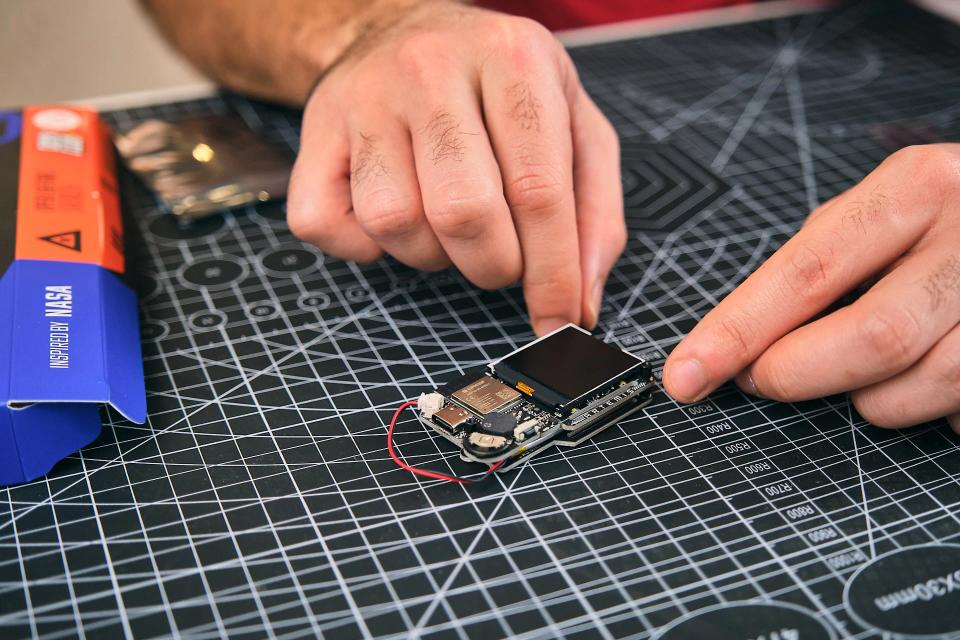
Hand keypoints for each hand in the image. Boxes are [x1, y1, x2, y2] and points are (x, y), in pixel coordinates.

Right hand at [286, 2, 625, 334]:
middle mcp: (432, 68)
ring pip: (395, 222)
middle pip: (463, 210)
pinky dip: (362, 248)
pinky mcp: (315, 128)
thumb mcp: (573, 123)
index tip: (559, 321)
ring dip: (429, 254)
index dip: (553, 274)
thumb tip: (580, 303)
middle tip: (501, 257)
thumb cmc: (497, 89)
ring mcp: (364, 96)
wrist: (398, 28)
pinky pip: (324, 224)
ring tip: (444, 223)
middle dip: (493, 265)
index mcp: (513, 58)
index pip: (538, 189)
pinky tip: (393, 218)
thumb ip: (595, 211)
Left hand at [663, 145, 959, 430]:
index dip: (738, 331)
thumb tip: (742, 344)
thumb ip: (821, 263)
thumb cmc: (944, 223)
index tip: (685, 376)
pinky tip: (936, 370)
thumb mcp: (884, 211)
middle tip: (764, 379)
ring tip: (869, 369)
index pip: (807, 271)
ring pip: (921, 386)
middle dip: (797, 374)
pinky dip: (935, 407)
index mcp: (915, 188)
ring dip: (873, 399)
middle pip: (871, 336)